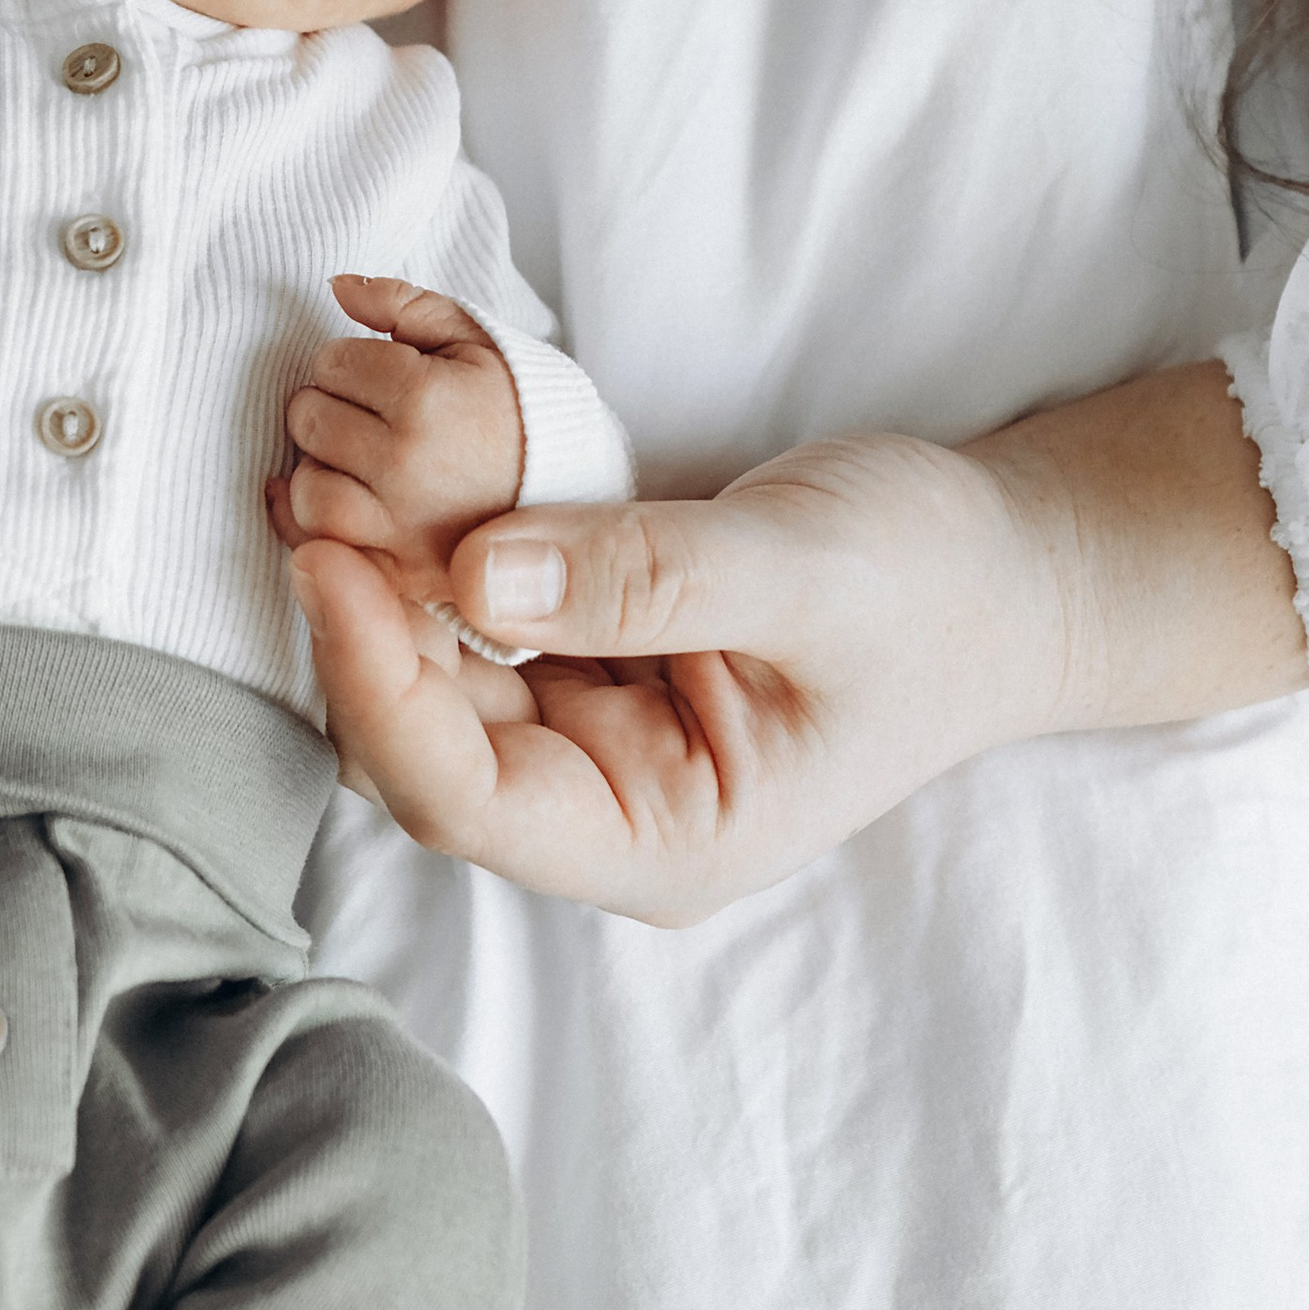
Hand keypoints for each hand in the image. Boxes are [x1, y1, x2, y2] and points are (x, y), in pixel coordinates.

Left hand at [268, 277, 524, 603]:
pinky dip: (320, 524)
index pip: (331, 362)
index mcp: (425, 399)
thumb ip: (402, 304)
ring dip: (324, 469)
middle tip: (369, 415)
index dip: (350, 361)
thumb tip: (337, 286)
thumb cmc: (526, 410)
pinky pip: (323, 548)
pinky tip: (345, 499)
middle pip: (310, 420)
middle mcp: (405, 466)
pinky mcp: (401, 574)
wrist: (583, 494)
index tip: (379, 374)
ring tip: (361, 461)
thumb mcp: (478, 339)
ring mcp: (401, 527)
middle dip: (331, 408)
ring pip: (308, 488)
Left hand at [291, 367, 1307, 924]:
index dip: (374, 682)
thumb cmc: (937, 590)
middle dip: (349, 623)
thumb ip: (649, 578)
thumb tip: (476, 573)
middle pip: (419, 738)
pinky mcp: (580, 660)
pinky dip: (412, 548)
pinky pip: (463, 615)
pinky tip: (367, 471)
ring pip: (426, 673)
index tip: (328, 557)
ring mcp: (586, 735)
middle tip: (298, 488)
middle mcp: (601, 806)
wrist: (1010, 571)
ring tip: (304, 468)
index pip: (464, 796)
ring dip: (365, 578)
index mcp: (658, 841)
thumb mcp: (807, 568)